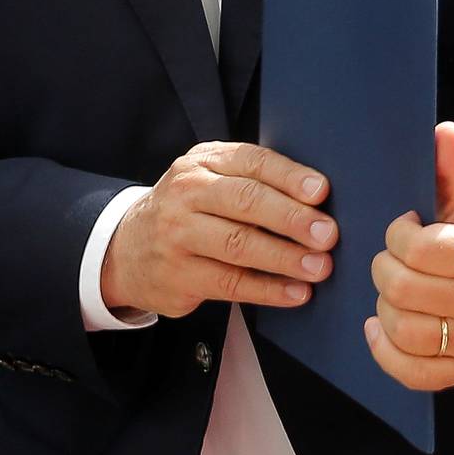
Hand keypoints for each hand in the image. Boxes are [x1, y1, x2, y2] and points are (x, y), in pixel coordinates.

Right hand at [100, 141, 337, 318]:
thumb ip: (252, 181)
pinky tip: (296, 292)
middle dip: (291, 218)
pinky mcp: (179, 276)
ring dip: (284, 258)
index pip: (251, 162)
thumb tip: (316, 199)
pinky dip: (268, 289)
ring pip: (238, 245)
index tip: (321, 191)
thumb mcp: (209, 179)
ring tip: (320, 266)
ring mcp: (178, 235)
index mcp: (203, 162)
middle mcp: (187, 193)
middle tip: (327, 234)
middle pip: (245, 201)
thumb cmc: (188, 210)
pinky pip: (230, 284)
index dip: (288, 176)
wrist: (126, 249)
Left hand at [364, 122, 453, 390]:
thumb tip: (443, 130)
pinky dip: (386, 349)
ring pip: (402, 328)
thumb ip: (451, 167)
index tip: (404, 229)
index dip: (398, 237)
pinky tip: (380, 326)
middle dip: (384, 270)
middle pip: (403, 289)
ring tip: (394, 291)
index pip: (420, 248)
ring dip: (385, 307)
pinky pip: (410, 370)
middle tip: (392, 261)